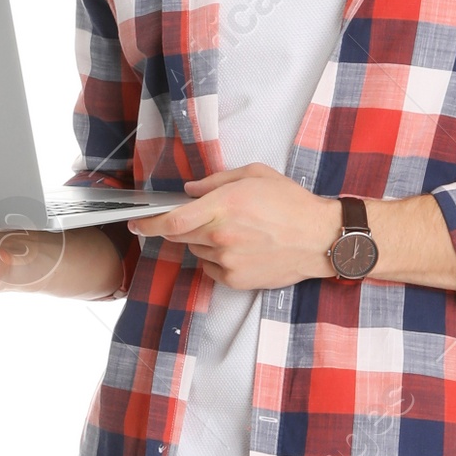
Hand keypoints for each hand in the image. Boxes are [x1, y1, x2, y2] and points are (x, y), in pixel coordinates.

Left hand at [128, 164, 338, 290]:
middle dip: (181, 227)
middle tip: (206, 219)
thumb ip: (216, 181)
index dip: (148, 224)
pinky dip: (218, 259)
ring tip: (237, 232)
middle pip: (179, 236)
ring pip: (196, 251)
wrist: (319, 238)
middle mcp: (221, 235)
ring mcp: (227, 260)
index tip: (136, 224)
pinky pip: (211, 269)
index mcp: (223, 205)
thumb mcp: (255, 176)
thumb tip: (189, 191)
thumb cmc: (291, 203)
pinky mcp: (235, 279)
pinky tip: (243, 249)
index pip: (172, 220)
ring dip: (204, 242)